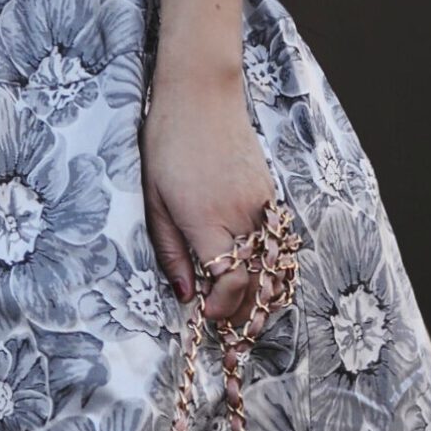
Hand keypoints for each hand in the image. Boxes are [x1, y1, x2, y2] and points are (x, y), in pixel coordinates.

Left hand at [140, 65, 277, 323]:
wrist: (201, 95)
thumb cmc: (166, 145)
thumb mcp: (153, 202)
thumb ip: (171, 251)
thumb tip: (187, 295)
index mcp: (208, 219)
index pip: (229, 280)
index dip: (222, 308)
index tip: (207, 318)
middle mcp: (243, 213)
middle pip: (258, 280)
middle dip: (246, 313)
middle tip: (230, 335)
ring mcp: (262, 202)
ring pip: (274, 263)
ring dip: (264, 294)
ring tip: (246, 316)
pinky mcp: (269, 192)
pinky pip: (277, 241)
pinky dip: (270, 266)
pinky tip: (256, 279)